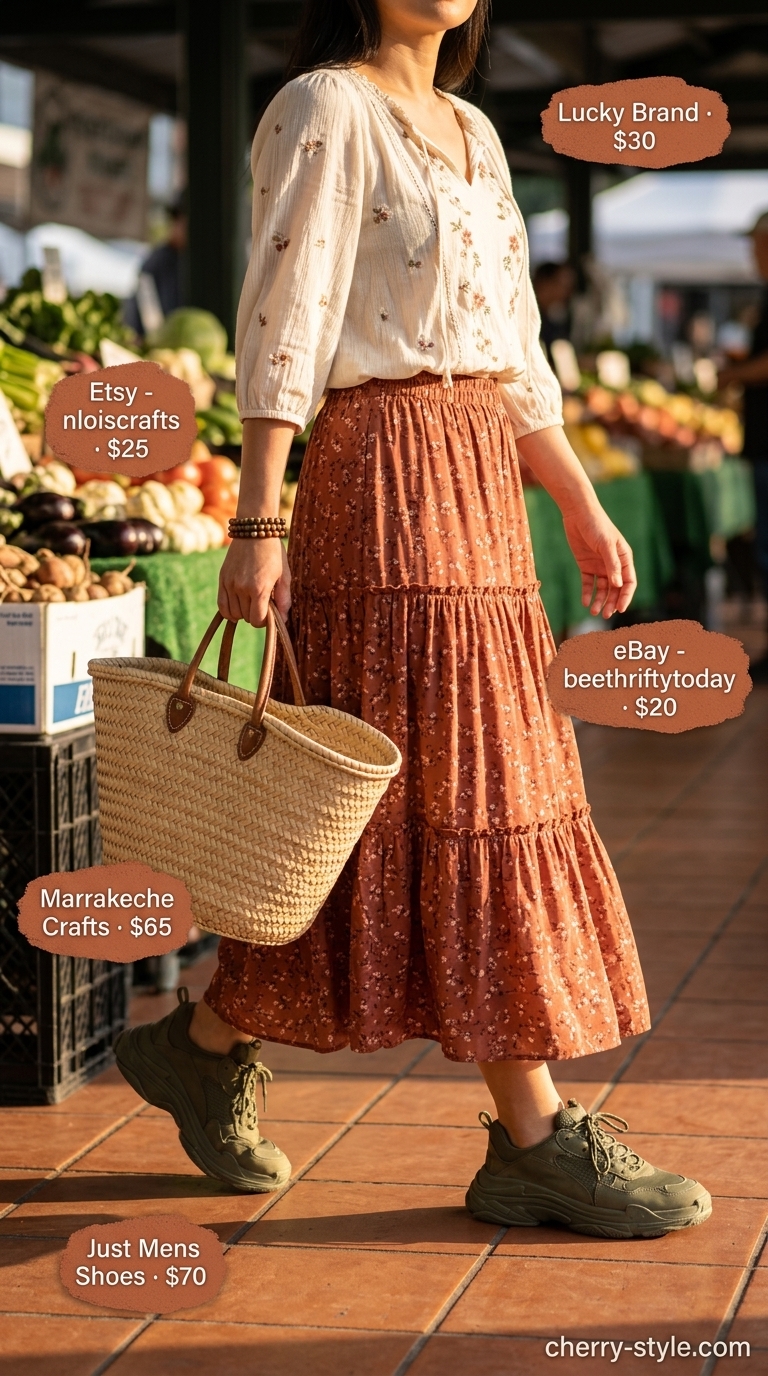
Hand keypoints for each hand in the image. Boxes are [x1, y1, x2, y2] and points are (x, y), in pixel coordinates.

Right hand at [217, 538, 290, 626]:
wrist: (255, 529)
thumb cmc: (273, 552)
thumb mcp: (284, 575)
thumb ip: (284, 599)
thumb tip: (284, 620)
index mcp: (259, 588)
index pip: (257, 620)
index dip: (265, 621)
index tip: (270, 613)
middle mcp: (241, 588)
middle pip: (246, 617)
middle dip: (255, 615)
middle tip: (262, 603)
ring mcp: (229, 583)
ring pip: (233, 613)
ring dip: (243, 612)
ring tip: (251, 602)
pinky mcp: (222, 578)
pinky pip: (221, 605)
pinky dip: (229, 611)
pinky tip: (237, 606)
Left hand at [561, 503, 636, 618]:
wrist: (578, 513)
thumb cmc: (596, 525)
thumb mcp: (605, 544)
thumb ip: (612, 564)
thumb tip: (617, 585)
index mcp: (624, 558)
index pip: (629, 582)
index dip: (626, 596)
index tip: (620, 608)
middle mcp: (613, 564)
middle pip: (616, 588)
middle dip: (612, 602)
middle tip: (606, 615)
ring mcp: (600, 565)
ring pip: (602, 588)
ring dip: (600, 600)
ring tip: (594, 612)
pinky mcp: (586, 565)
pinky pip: (588, 583)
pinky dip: (587, 593)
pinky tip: (585, 602)